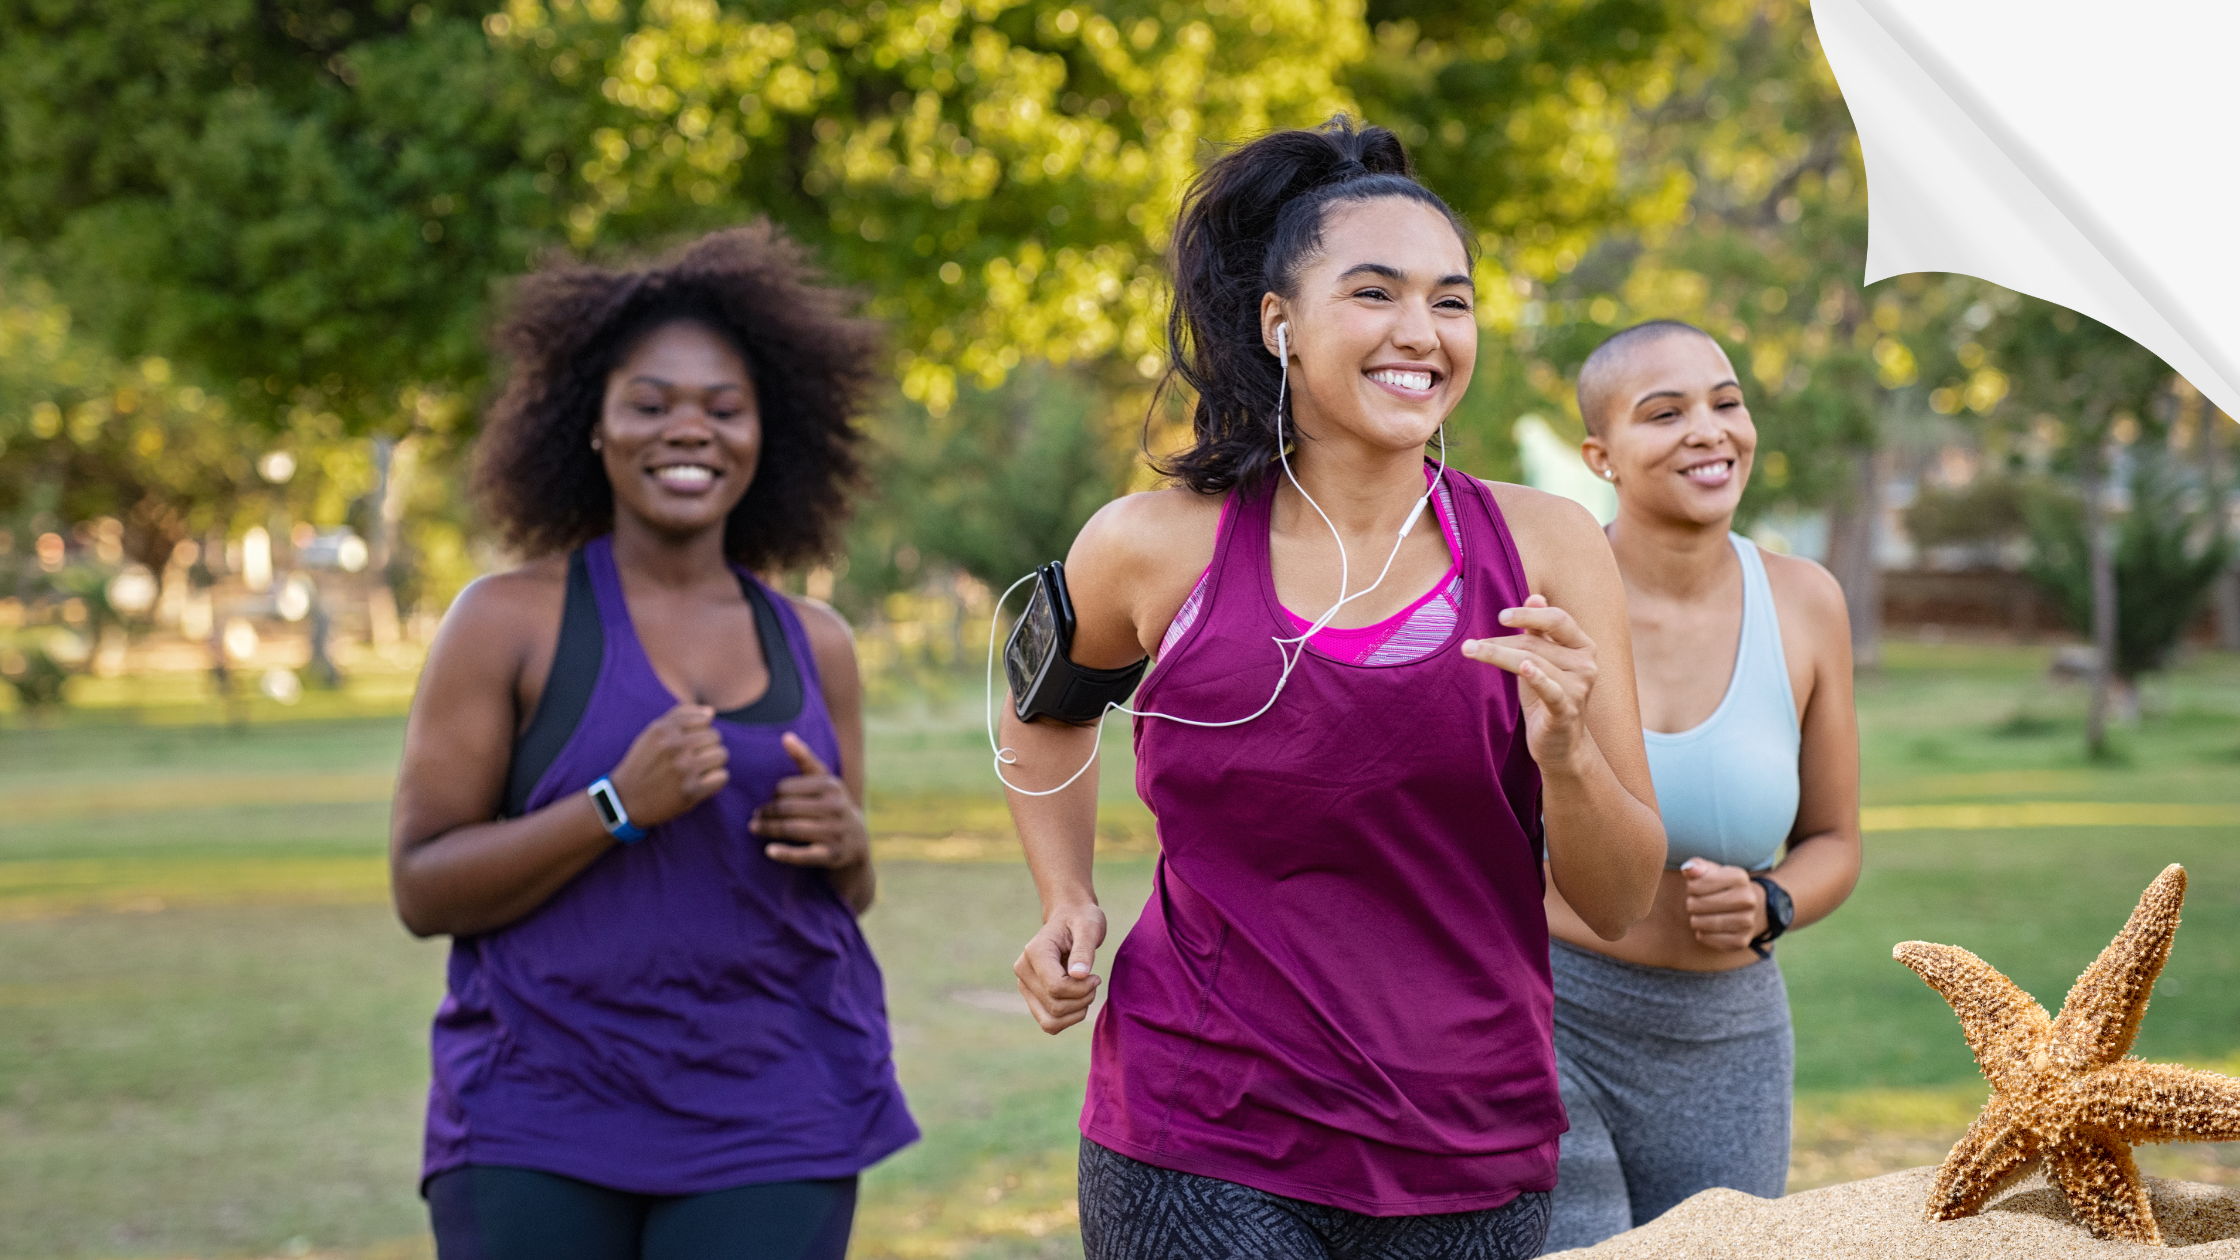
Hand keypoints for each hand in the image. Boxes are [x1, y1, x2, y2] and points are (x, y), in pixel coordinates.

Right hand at [607, 704, 728, 829]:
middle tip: (695, 758)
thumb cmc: (642, 764)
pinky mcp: (691, 791)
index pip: (704, 719)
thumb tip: (711, 712)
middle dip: (708, 746)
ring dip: (714, 762)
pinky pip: (722, 776)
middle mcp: (674, 747)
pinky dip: (716, 780)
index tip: (690, 743)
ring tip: (699, 769)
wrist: (625, 800)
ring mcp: (683, 769)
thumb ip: (679, 716)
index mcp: (663, 730)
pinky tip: (702, 783)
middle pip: (715, 736)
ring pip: (721, 754)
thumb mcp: (651, 734)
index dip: (700, 731)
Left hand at [751, 733, 867, 870]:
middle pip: (786, 808)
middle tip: (754, 817)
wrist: (857, 841)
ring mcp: (835, 832)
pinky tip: (769, 851)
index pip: (786, 788)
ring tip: (754, 828)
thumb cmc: (832, 805)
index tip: (766, 801)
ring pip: (791, 829)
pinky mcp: (832, 855)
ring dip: (768, 829)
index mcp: (831, 785)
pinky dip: (784, 853)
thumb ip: (804, 758)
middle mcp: (835, 807)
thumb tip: (786, 736)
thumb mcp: (824, 781)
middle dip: (766, 812)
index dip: (772, 795)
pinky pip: (803, 855)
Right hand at [1013, 901, 1107, 1033]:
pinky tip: (1079, 1000)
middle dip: (1082, 1000)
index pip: (1056, 987)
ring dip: (1076, 1013)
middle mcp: (1023, 970)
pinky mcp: (1031, 997)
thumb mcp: (1090, 927)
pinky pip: (1050, 1024)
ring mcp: (1025, 986)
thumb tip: (1079, 975)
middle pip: (1055, 1006)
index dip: (1082, 989)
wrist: (1070, 919)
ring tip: (1086, 991)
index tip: (1095, 976)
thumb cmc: (1081, 921)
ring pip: (1050, 1021)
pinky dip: (1069, 1019)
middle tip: (1094, 981)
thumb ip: (1084, 950)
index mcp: (1035, 952)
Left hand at [1462, 594, 1599, 773]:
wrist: (1561, 746)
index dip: (1528, 615)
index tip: (1500, 616)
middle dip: (1500, 642)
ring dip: (1497, 656)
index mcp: (1583, 646)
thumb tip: (1535, 597)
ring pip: (1532, 662)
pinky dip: (1537, 678)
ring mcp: (1579, 688)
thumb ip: (1540, 632)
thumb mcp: (1543, 661)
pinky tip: (1524, 667)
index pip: (1557, 620)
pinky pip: (1551, 689)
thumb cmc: (1547, 697)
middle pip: (1536, 643)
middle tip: (1469, 644)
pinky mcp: (1566, 710)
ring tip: (1470, 651)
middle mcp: (1586, 664)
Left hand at [1680, 857, 1767, 950]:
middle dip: (1692, 903)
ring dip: (1695, 919)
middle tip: (1699, 903)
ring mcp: (1747, 922)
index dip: (1691, 887)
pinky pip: (1706, 938)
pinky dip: (1702, 934)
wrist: (1746, 908)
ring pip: (1700, 923)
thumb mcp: (1710, 871)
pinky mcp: (1741, 941)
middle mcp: (1748, 899)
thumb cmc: (1720, 886)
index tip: (1698, 888)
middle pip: (1696, 904)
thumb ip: (1696, 866)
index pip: (1696, 885)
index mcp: (1739, 877)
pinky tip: (1708, 927)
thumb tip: (1688, 869)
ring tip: (1703, 914)